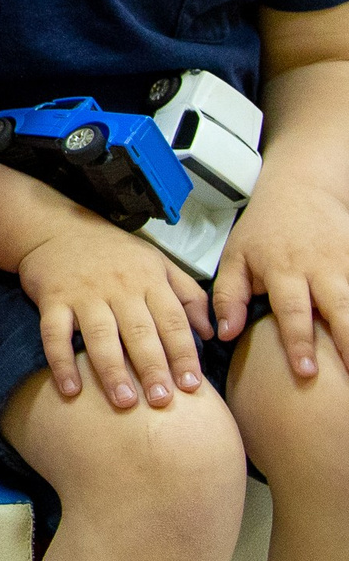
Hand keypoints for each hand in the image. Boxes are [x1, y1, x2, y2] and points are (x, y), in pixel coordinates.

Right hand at [16, 216, 211, 407]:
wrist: (56, 227)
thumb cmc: (114, 252)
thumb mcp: (158, 262)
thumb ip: (188, 295)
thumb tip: (211, 334)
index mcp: (148, 279)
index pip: (172, 320)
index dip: (183, 353)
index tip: (192, 385)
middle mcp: (118, 286)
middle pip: (138, 331)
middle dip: (152, 367)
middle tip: (162, 401)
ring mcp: (83, 292)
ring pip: (100, 334)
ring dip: (111, 369)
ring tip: (124, 402)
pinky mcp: (52, 298)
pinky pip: (54, 333)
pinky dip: (60, 361)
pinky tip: (70, 389)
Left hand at [212, 178, 348, 378]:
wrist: (302, 189)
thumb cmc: (266, 228)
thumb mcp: (236, 255)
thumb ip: (228, 295)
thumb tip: (224, 333)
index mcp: (284, 269)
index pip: (292, 310)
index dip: (299, 341)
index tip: (306, 371)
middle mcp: (319, 268)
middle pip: (339, 309)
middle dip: (346, 344)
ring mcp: (346, 264)